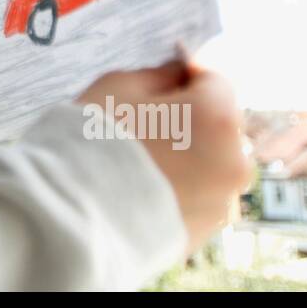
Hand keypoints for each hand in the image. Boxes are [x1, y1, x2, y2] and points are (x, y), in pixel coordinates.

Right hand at [78, 61, 251, 253]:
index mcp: (219, 117)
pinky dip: (181, 190)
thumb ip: (160, 75)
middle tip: (146, 124)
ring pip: (211, 165)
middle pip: (219, 125)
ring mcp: (222, 202)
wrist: (72, 215)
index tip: (162, 80)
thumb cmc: (95, 140)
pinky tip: (145, 188)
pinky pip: (198, 198)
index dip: (186, 76)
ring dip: (189, 157)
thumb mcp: (121, 87)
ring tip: (143, 162)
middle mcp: (234, 161)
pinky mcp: (206, 232)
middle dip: (190, 119)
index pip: (215, 81)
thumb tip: (177, 75)